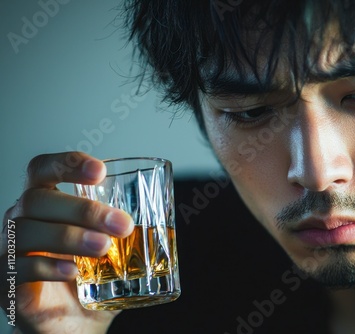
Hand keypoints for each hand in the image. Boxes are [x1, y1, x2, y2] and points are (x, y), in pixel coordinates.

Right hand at [1, 152, 133, 333]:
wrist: (75, 323)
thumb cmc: (92, 276)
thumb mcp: (112, 245)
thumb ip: (124, 224)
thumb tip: (167, 207)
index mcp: (47, 203)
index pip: (43, 169)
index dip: (67, 163)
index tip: (100, 171)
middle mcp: (22, 220)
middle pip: (38, 199)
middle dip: (83, 208)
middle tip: (121, 224)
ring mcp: (10, 250)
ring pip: (27, 230)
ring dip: (70, 236)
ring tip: (104, 248)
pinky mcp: (7, 282)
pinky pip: (19, 267)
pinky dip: (49, 266)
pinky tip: (75, 271)